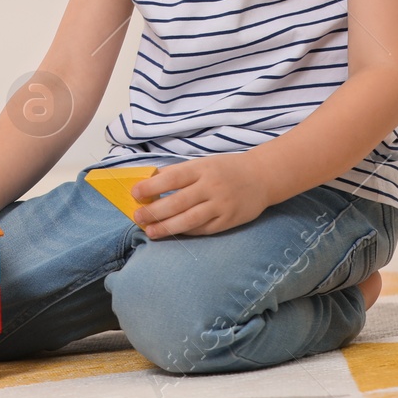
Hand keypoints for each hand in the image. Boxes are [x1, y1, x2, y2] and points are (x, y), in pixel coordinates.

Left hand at [130, 152, 274, 238]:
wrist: (262, 177)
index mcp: (202, 169)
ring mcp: (221, 205)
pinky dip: (186, 232)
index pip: (172, 178)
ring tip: (150, 232)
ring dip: (167, 227)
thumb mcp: (202, 163)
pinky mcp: (229, 221)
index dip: (152, 186)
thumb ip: (178, 172)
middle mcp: (211, 187)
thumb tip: (149, 182)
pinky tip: (173, 233)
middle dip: (155, 211)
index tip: (135, 193)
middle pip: (179, 202)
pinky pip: (203, 229)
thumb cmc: (225, 169)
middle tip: (137, 217)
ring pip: (190, 220)